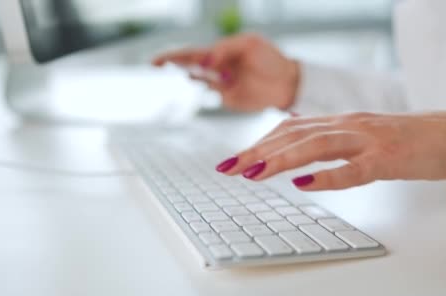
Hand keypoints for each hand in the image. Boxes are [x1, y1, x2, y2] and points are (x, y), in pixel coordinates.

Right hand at [152, 33, 299, 111]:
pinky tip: (213, 80)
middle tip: (157, 64)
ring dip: (194, 74)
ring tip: (185, 69)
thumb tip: (206, 60)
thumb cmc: (270, 59)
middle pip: (190, 66)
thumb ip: (225, 49)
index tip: (156, 61)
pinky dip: (210, 88)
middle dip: (174, 64)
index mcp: (220, 52)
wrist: (289, 82)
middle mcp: (217, 69)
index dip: (173, 56)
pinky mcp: (229, 100)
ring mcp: (221, 85)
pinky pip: (214, 94)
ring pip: (201, 80)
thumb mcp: (249, 44)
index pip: (192, 53)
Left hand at [215, 111, 445, 189]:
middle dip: (257, 152)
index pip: (290, 128)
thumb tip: (296, 157)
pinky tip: (304, 184)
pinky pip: (355, 168)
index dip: (260, 142)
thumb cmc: (405, 141)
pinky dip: (328, 176)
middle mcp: (349, 125)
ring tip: (253, 173)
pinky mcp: (388, 158)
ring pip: (317, 146)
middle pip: (294, 135)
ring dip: (281, 159)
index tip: (234, 159)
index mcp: (340, 122)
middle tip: (227, 168)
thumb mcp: (360, 138)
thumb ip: (330, 143)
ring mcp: (368, 140)